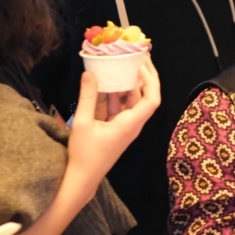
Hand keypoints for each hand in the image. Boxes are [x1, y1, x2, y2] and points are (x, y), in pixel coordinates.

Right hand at [66, 61, 160, 199]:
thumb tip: (90, 73)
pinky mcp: (116, 128)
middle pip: (145, 97)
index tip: (142, 64)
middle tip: (136, 56)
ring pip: (132, 101)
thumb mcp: (82, 123)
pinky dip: (117, 94)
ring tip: (122, 64)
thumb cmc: (84, 154)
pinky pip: (121, 107)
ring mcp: (125, 126)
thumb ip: (87, 97)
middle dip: (143, 76)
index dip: (151, 80)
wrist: (81, 178)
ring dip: (128, 84)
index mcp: (130, 124)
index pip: (152, 99)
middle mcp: (132, 124)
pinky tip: (107, 82)